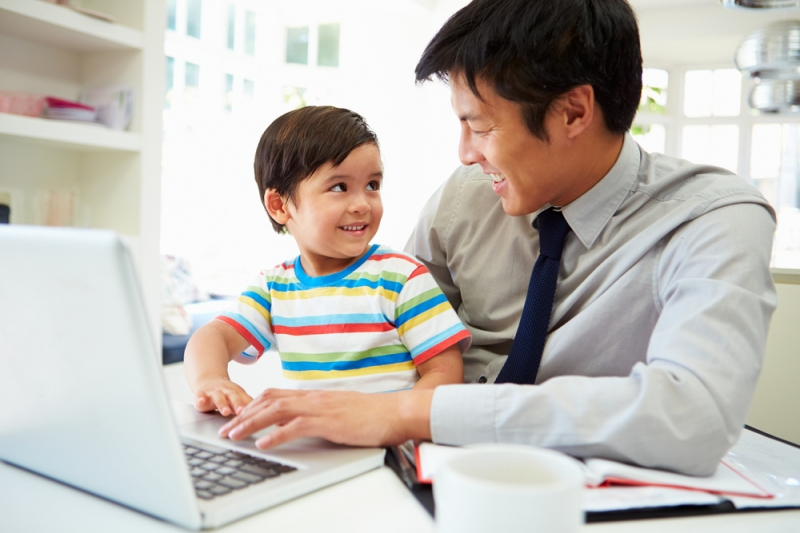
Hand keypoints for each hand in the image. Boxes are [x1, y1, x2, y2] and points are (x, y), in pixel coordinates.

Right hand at [193, 378, 252, 416]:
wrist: (208, 380)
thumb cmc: (227, 392)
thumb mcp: (239, 396)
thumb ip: (248, 403)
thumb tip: (265, 412)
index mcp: (237, 393)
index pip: (245, 399)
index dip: (250, 406)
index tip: (256, 413)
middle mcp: (226, 392)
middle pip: (233, 397)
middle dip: (237, 404)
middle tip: (242, 412)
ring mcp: (213, 392)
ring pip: (218, 397)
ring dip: (222, 404)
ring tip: (226, 412)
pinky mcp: (200, 394)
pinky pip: (199, 395)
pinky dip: (199, 398)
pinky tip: (200, 402)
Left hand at [218, 388, 433, 449]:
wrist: (395, 412)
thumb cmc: (371, 414)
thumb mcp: (338, 411)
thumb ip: (317, 414)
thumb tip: (298, 424)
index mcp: (314, 396)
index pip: (275, 394)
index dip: (252, 404)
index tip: (237, 416)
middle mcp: (313, 398)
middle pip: (269, 401)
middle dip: (243, 415)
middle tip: (225, 429)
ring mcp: (320, 408)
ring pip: (276, 411)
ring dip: (251, 424)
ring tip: (234, 435)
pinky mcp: (329, 422)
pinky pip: (296, 427)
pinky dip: (276, 436)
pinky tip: (263, 444)